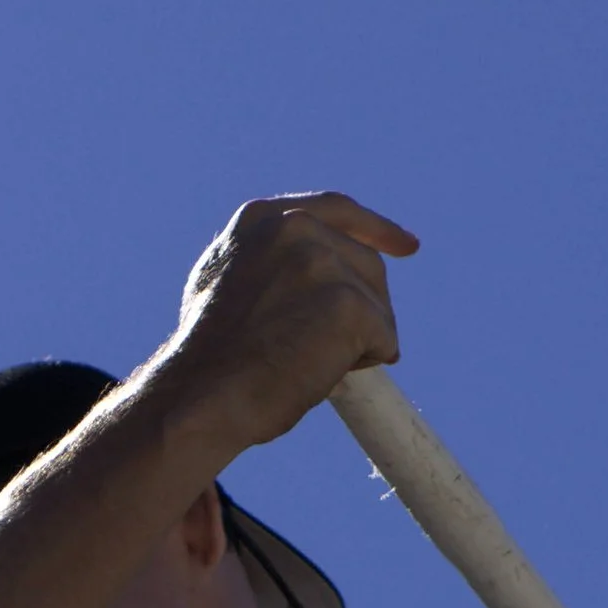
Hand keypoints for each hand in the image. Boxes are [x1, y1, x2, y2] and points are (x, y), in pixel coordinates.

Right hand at [168, 192, 419, 449]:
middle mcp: (295, 227)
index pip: (337, 210)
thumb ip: (267, 260)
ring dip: (361, 338)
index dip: (376, 228)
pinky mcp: (348, 302)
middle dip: (365, 306)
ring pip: (377, 303)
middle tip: (339, 347)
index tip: (407, 247)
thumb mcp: (223, 281)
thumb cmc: (208, 357)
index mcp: (263, 219)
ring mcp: (322, 262)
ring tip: (311, 362)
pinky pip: (385, 336)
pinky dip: (369, 360)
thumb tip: (311, 269)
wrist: (200, 397)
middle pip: (366, 263)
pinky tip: (324, 372)